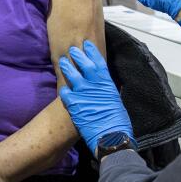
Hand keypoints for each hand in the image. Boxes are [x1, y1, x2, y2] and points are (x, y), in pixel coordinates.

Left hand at [59, 40, 132, 154]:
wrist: (111, 137)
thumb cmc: (118, 122)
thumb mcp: (117, 101)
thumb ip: (112, 91)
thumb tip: (115, 85)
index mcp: (107, 83)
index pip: (98, 62)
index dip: (92, 52)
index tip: (87, 44)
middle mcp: (94, 85)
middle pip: (83, 65)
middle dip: (77, 56)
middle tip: (72, 50)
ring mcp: (83, 94)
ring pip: (72, 76)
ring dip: (67, 68)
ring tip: (63, 62)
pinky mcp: (74, 105)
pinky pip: (65, 93)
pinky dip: (64, 89)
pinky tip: (62, 87)